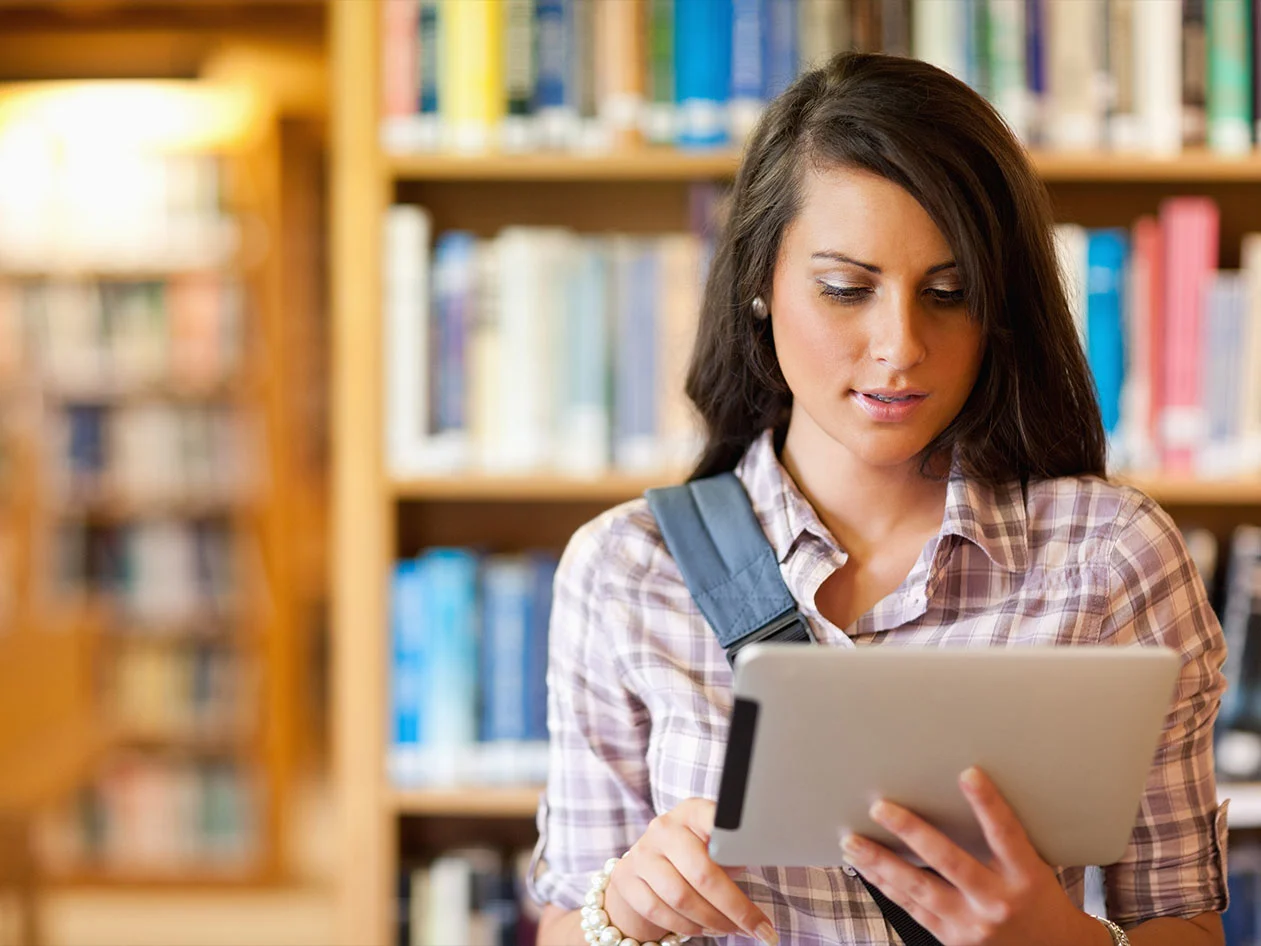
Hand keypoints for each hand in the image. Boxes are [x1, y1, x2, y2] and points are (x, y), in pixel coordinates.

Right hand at [603, 797, 778, 944]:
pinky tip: (704, 930)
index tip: (757, 855)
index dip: (736, 839)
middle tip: (756, 927)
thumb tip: (763, 860)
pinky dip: (687, 927)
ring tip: (732, 929)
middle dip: (734, 907)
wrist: (647, 866)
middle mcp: (664, 828)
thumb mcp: (716, 845)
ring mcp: (642, 853)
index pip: (716, 820)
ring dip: (713, 921)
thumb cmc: (695, 855)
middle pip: (702, 872)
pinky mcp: (626, 879)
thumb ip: (733, 851)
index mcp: (692, 811)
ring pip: (681, 897)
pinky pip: (659, 911)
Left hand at [839, 767, 1107, 945]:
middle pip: (950, 861)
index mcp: (1026, 877)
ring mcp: (972, 925)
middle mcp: (998, 901)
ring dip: (881, 862)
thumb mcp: (1035, 868)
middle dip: (911, 832)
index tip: (968, 774)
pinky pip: (912, 909)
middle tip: (880, 807)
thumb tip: (960, 791)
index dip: (988, 804)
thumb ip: (1002, 841)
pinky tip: (866, 868)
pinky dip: (886, 886)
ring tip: (853, 840)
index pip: (1005, 834)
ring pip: (919, 889)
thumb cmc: (1039, 900)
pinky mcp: (953, 940)